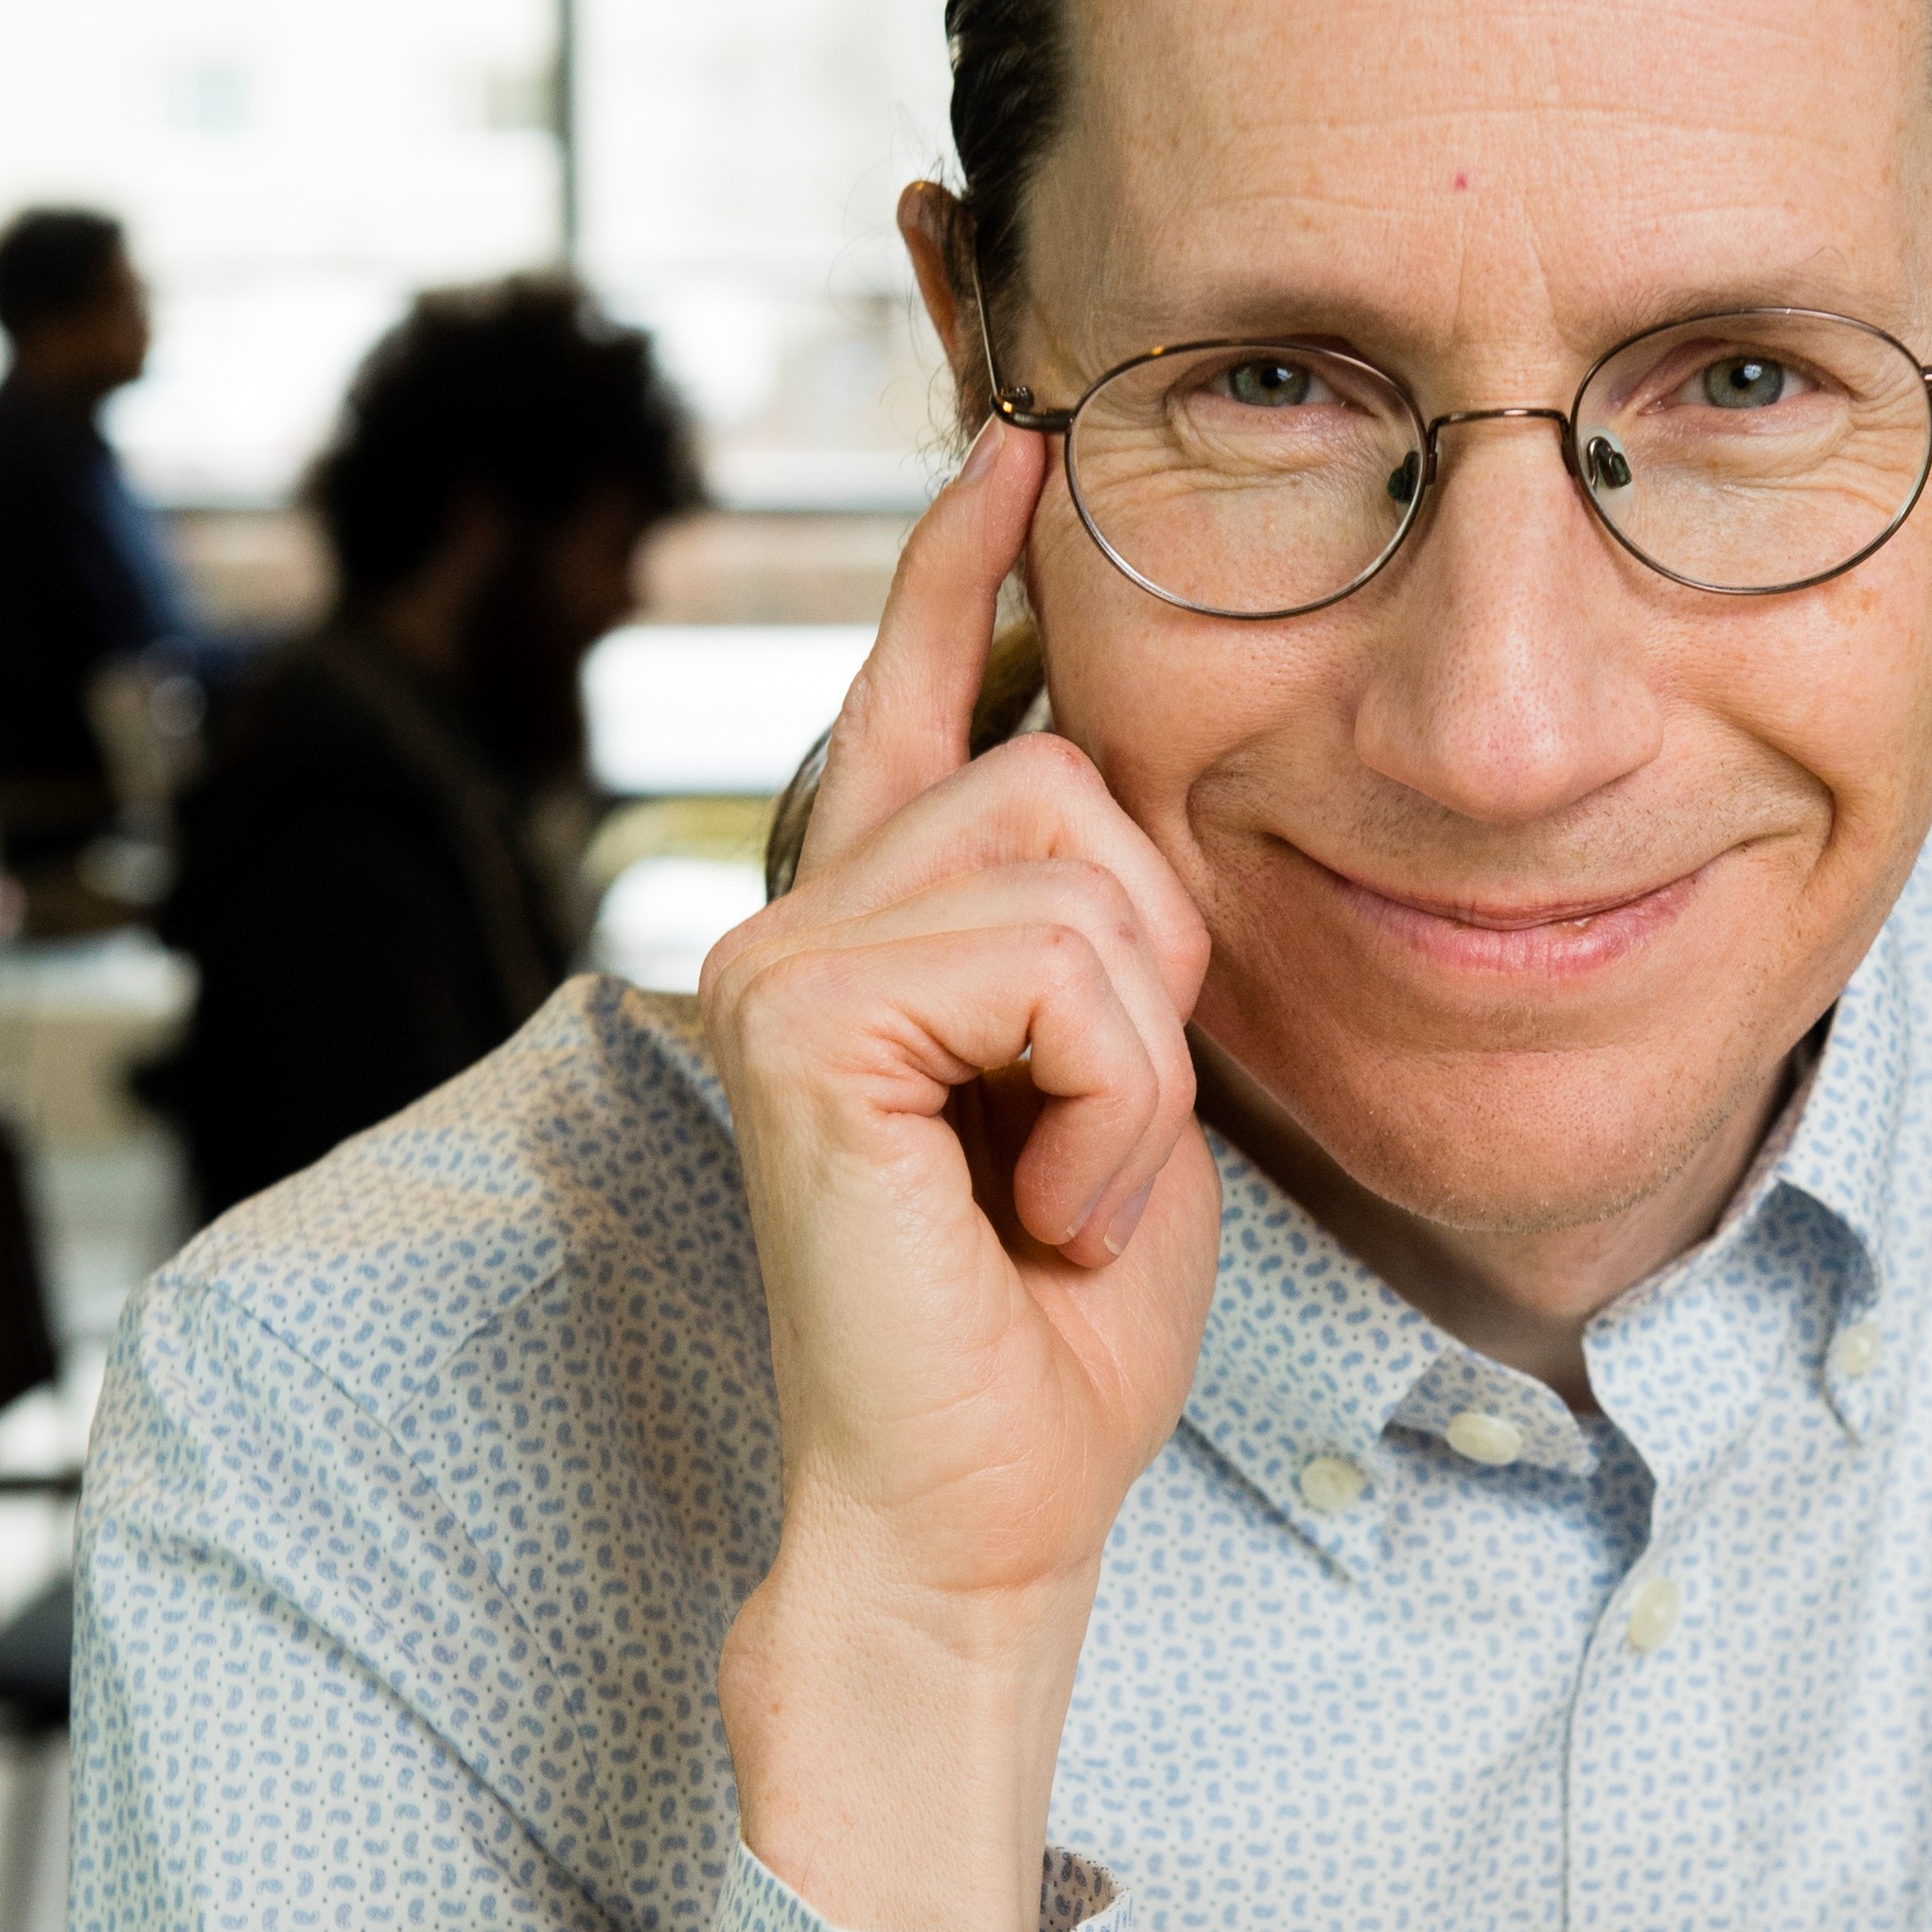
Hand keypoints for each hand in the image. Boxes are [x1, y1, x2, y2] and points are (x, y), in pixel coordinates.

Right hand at [700, 422, 1220, 1931]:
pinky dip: (1111, 1100)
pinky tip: (1047, 1201)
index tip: (1015, 436)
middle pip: (1061, 774)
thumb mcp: (1121, 1066)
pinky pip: (1057, 966)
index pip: (921, 698)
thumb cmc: (1056, 1316)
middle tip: (1098, 1137)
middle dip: (1155, 952)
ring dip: (1139, 1047)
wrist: (990, 1496)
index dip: (962, 567)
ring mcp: (777, 955)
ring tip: (1069, 1182)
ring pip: (1072, 858)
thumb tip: (1113, 755)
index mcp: (867, 920)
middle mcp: (793, 913)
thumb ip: (1092, 916)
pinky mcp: (802, 1020)